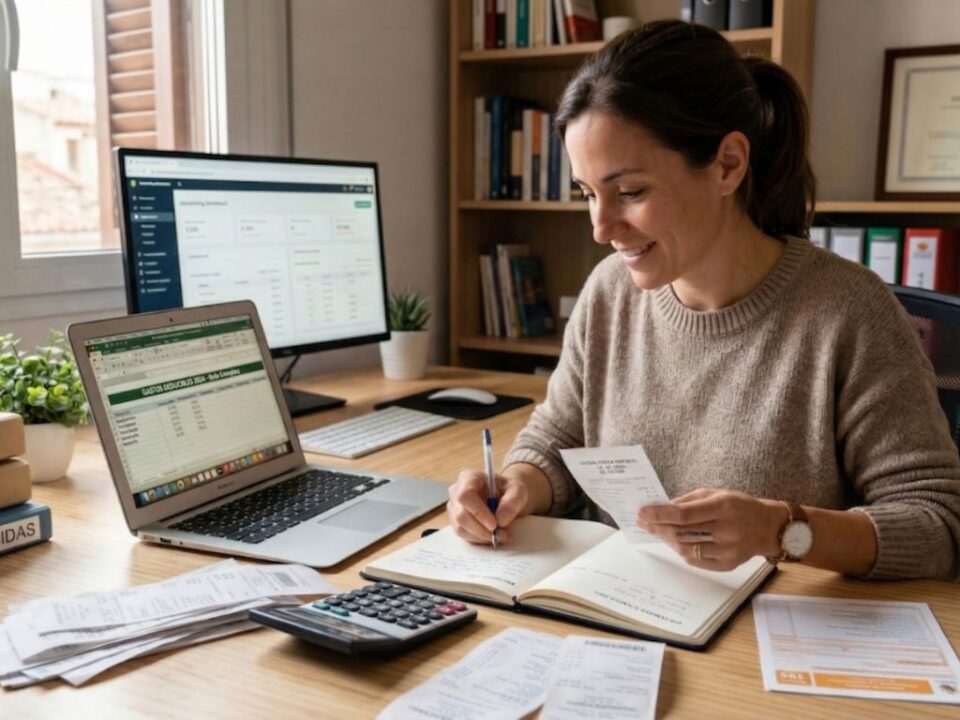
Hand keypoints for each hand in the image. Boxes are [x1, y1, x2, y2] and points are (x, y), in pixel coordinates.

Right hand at [446, 469, 529, 544]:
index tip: (494, 524)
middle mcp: (457, 491)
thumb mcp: (518, 491)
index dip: (478, 512)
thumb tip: (501, 519)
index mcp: (469, 477)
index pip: (465, 495)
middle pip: (461, 515)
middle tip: (500, 534)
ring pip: (461, 527)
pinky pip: (463, 535)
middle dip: (482, 529)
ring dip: (481, 535)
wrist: (504, 498)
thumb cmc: (508, 490)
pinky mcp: (456, 521)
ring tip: (499, 534)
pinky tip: (490, 534)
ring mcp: (454, 507)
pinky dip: (478, 539)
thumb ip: (512, 502)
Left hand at [638, 489, 786, 570]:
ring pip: (686, 549)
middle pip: (682, 533)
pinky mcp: (728, 565)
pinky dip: (682, 551)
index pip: (684, 514)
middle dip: (658, 527)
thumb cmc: (739, 506)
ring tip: (659, 531)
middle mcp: (726, 530)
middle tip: (644, 523)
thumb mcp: (716, 494)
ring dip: (668, 540)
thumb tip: (661, 508)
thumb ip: (688, 501)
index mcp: (723, 507)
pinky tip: (678, 542)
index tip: (642, 513)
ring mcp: (728, 550)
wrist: (769, 527)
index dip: (660, 515)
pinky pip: (696, 561)